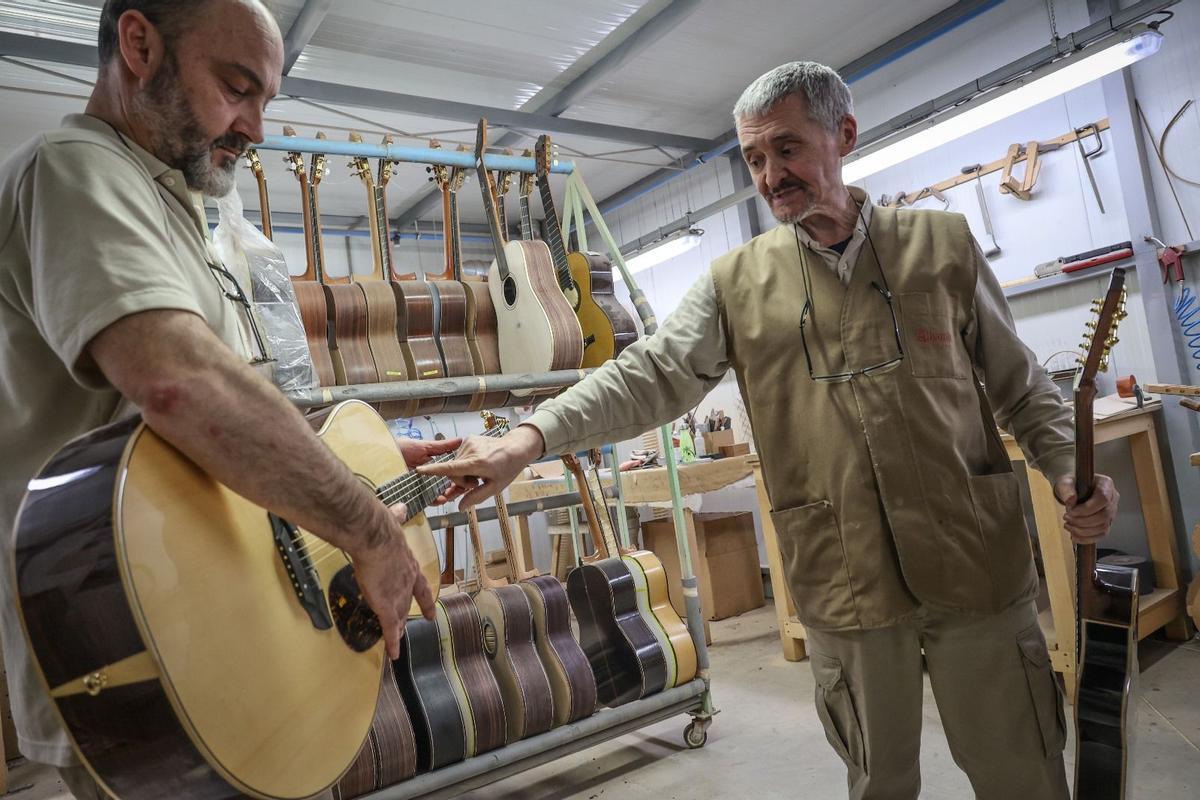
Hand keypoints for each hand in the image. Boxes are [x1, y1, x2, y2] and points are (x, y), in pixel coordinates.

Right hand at [348, 506, 436, 659]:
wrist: (376, 538)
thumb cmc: (381, 528)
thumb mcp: (393, 522)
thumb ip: (396, 518)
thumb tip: (399, 509)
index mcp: (408, 564)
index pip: (419, 585)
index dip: (424, 598)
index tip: (430, 609)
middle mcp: (407, 582)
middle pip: (408, 603)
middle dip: (408, 614)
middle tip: (411, 625)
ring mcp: (398, 595)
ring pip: (398, 617)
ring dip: (398, 629)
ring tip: (398, 639)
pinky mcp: (386, 605)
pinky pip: (390, 628)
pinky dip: (393, 641)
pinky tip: (394, 654)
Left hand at [396, 436, 464, 504]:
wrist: (379, 457)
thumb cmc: (399, 447)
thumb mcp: (423, 446)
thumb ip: (442, 446)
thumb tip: (460, 440)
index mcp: (433, 462)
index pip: (451, 470)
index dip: (460, 474)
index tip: (469, 476)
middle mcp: (429, 474)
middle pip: (447, 482)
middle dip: (456, 486)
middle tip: (462, 488)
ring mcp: (421, 484)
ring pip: (439, 491)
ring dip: (447, 494)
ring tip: (451, 495)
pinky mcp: (413, 493)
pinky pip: (426, 499)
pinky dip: (435, 500)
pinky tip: (440, 499)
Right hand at [415, 424, 543, 506]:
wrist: (516, 448)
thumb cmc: (507, 468)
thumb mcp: (495, 487)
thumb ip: (476, 497)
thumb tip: (460, 507)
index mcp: (478, 463)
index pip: (452, 468)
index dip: (434, 471)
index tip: (420, 470)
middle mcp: (471, 450)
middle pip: (453, 472)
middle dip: (461, 481)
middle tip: (476, 483)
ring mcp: (469, 442)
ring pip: (455, 465)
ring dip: (464, 472)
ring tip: (479, 473)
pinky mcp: (468, 439)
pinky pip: (459, 457)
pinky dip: (465, 463)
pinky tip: (477, 464)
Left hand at [1054, 473, 1119, 543]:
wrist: (1072, 489)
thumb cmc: (1071, 483)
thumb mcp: (1065, 482)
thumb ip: (1066, 489)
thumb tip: (1070, 499)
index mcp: (1106, 484)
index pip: (1103, 499)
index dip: (1087, 509)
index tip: (1071, 511)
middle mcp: (1113, 498)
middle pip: (1104, 516)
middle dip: (1083, 521)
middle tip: (1066, 519)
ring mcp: (1112, 512)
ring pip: (1103, 527)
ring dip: (1083, 531)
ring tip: (1068, 526)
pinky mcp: (1107, 523)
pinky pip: (1101, 535)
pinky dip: (1087, 538)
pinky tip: (1074, 536)